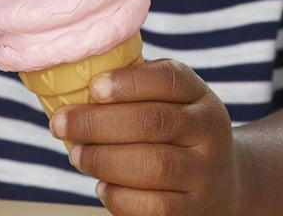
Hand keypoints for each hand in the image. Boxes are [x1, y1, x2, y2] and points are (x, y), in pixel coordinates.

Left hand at [50, 59, 239, 215]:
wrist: (220, 178)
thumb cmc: (174, 127)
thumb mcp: (169, 98)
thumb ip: (134, 88)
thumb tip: (77, 82)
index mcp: (198, 94)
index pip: (168, 79)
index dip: (129, 82)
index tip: (93, 87)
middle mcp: (208, 129)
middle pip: (153, 122)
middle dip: (98, 123)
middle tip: (62, 123)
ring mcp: (204, 172)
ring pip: (153, 165)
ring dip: (104, 159)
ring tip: (76, 154)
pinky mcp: (193, 209)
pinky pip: (154, 207)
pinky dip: (120, 196)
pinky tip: (101, 185)